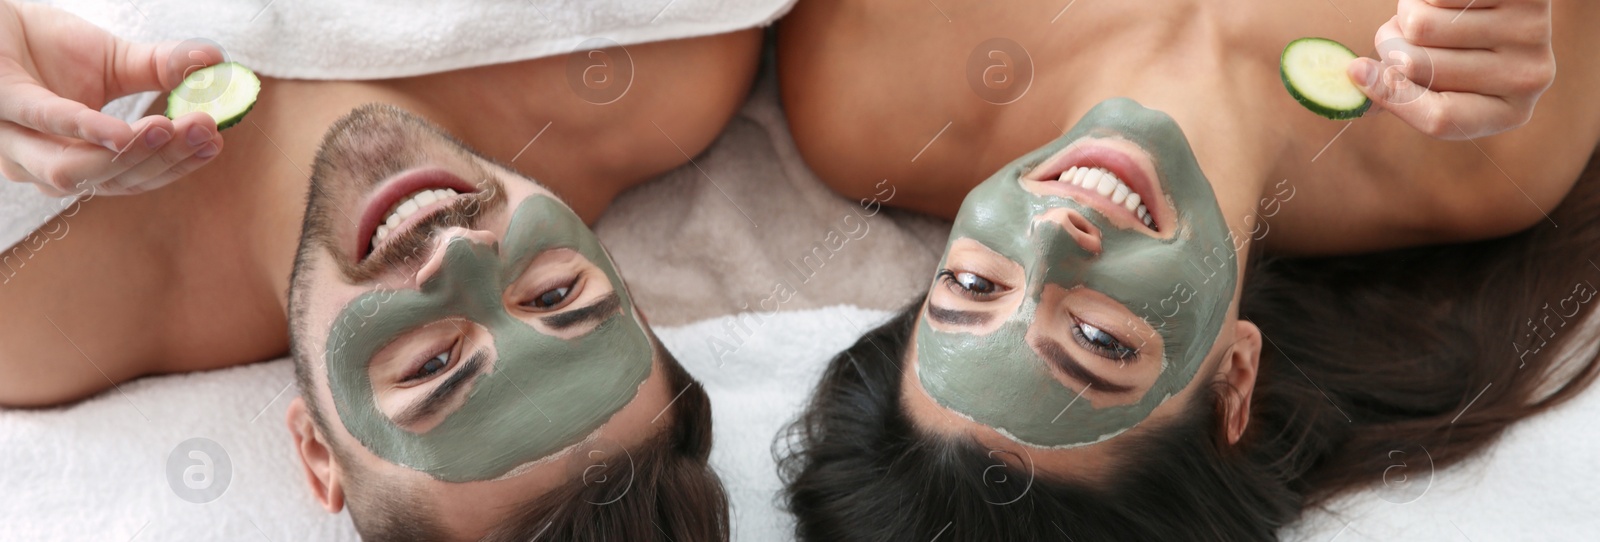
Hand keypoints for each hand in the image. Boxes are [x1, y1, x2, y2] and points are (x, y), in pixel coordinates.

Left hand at [0, 1, 224, 196]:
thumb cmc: (48, 47)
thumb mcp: (115, 64)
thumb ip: (163, 70)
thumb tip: (216, 60)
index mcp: (73, 163)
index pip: (131, 179)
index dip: (176, 164)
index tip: (216, 142)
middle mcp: (39, 165)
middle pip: (110, 182)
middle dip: (165, 160)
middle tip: (207, 130)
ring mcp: (13, 140)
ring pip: (75, 170)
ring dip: (128, 156)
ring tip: (172, 130)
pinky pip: (47, 122)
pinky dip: (88, 130)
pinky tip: (124, 132)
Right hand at [1347, 0, 1554, 139]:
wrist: (1511, 2)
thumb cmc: (1468, 44)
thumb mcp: (1444, 79)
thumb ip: (1404, 93)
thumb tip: (1357, 99)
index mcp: (1508, 113)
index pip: (1439, 118)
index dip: (1391, 97)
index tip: (1354, 72)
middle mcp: (1528, 77)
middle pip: (1417, 67)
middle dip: (1391, 43)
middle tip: (1402, 31)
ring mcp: (1532, 33)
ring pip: (1420, 25)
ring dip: (1407, 11)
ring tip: (1431, 9)